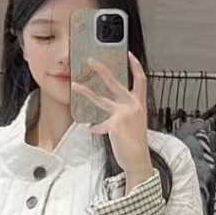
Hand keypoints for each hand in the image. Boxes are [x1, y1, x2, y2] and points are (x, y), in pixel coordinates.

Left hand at [70, 52, 153, 181]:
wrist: (139, 160)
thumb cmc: (136, 143)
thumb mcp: (135, 124)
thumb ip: (122, 114)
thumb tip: (105, 113)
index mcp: (139, 104)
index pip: (140, 80)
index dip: (135, 66)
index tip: (129, 54)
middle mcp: (133, 106)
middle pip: (115, 82)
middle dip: (102, 70)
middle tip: (91, 61)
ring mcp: (124, 114)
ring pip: (100, 99)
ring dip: (86, 92)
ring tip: (75, 85)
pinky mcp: (115, 124)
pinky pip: (99, 123)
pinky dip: (95, 127)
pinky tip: (92, 129)